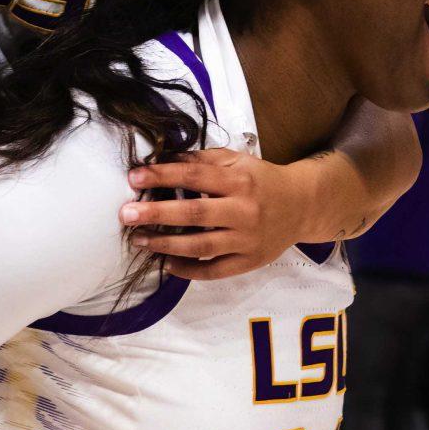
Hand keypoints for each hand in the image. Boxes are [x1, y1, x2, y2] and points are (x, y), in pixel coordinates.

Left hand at [119, 149, 312, 280]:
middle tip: (126, 214)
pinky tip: (167, 264)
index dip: (162, 175)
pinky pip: (214, 270)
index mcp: (239, 180)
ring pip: (201, 245)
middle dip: (156, 213)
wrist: (302, 205)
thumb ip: (204, 160)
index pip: (194, 175)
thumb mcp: (238, 161)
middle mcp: (243, 210)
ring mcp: (246, 239)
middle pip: (194, 213)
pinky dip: (189, 270)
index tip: (134, 177)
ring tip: (139, 240)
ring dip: (165, 244)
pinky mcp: (249, 261)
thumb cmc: (262, 180)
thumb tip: (164, 159)